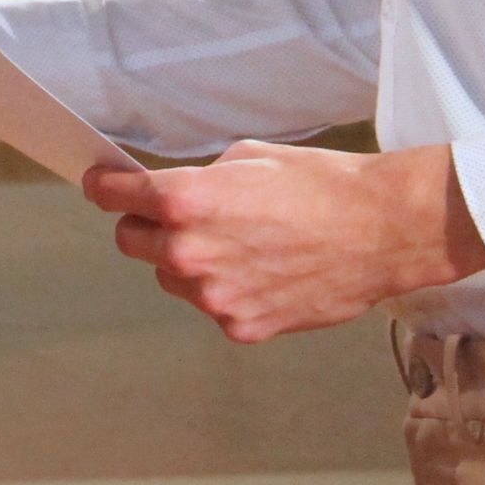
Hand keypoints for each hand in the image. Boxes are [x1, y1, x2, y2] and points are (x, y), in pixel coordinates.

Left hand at [83, 140, 484, 343]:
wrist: (382, 231)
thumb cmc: (322, 185)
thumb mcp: (249, 158)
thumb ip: (199, 179)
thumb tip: (172, 193)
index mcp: (185, 201)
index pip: (113, 196)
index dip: (104, 186)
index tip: (101, 184)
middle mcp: (189, 252)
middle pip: (130, 241)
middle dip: (146, 225)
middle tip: (180, 214)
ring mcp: (214, 296)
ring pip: (169, 278)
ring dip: (186, 262)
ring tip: (238, 243)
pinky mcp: (241, 327)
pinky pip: (212, 305)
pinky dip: (225, 290)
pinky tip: (263, 271)